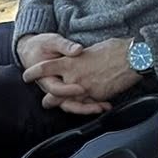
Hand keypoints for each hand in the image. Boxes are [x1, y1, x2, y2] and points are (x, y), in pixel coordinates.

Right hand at [18, 34, 104, 114]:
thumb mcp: (52, 41)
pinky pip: (80, 101)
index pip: (56, 89)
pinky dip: (92, 103)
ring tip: (104, 107)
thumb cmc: (43, 45)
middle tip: (97, 107)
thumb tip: (77, 50)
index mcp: (45, 78)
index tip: (81, 88)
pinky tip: (105, 103)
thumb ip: (64, 46)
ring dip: (89, 108)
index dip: (68, 90)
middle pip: (66, 104)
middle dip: (81, 107)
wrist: (36, 50)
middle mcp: (53, 88)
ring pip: (74, 105)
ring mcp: (62, 92)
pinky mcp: (70, 91)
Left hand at [25, 36, 139, 114]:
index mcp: (69, 62)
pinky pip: (87, 105)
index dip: (33, 73)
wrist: (131, 58)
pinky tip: (88, 108)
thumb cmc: (113, 49)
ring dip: (66, 106)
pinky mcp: (97, 97)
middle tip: (46, 102)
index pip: (44, 68)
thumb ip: (78, 60)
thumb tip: (76, 62)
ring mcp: (85, 89)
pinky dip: (87, 107)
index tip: (26, 76)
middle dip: (49, 100)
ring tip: (65, 109)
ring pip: (69, 103)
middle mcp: (73, 77)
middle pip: (54, 93)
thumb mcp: (89, 51)